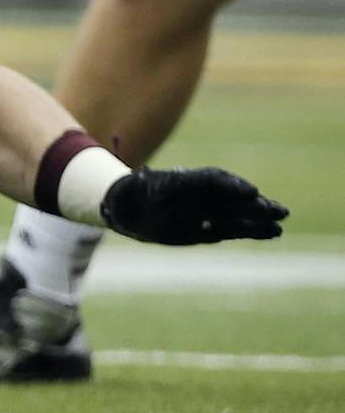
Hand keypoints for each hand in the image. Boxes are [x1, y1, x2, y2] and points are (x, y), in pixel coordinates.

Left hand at [101, 165, 288, 245]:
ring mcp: (209, 210)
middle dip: (254, 204)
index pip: (212, 180)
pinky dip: (255, 230)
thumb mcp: (136, 191)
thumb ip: (143, 187)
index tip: (250, 191)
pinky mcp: (212, 227)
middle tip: (277, 209)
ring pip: (239, 214)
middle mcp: (201, 195)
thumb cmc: (135, 195)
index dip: (232, 185)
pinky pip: (237, 228)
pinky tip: (273, 232)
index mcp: (186, 181)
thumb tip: (135, 182)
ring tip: (280, 221)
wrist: (133, 210)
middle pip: (232, 198)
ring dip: (259, 218)